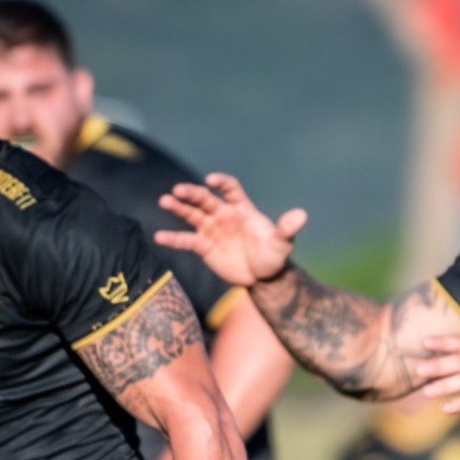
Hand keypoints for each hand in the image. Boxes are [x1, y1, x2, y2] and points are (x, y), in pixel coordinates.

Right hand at [155, 173, 307, 288]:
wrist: (263, 278)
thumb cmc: (273, 256)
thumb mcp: (282, 244)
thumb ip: (287, 229)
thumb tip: (301, 215)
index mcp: (242, 208)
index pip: (229, 189)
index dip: (221, 183)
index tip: (212, 181)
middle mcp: (223, 214)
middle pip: (205, 199)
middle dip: (192, 193)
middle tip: (178, 190)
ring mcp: (211, 229)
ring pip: (192, 215)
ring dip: (178, 208)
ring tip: (165, 201)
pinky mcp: (204, 247)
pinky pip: (186, 240)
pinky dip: (173, 238)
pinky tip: (159, 237)